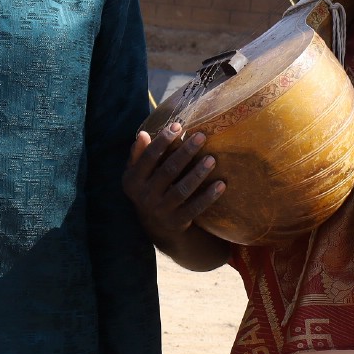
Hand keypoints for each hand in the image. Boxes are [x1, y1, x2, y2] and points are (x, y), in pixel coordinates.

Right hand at [123, 123, 227, 268]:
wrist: (156, 227)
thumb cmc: (148, 189)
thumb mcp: (136, 174)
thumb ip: (139, 155)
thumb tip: (143, 134)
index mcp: (133, 181)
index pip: (148, 157)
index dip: (163, 141)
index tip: (178, 126)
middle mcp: (145, 197)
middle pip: (168, 171)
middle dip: (185, 152)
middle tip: (201, 136)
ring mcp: (161, 211)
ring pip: (182, 190)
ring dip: (197, 173)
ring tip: (212, 159)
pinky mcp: (177, 222)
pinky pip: (195, 208)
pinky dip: (208, 197)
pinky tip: (221, 184)